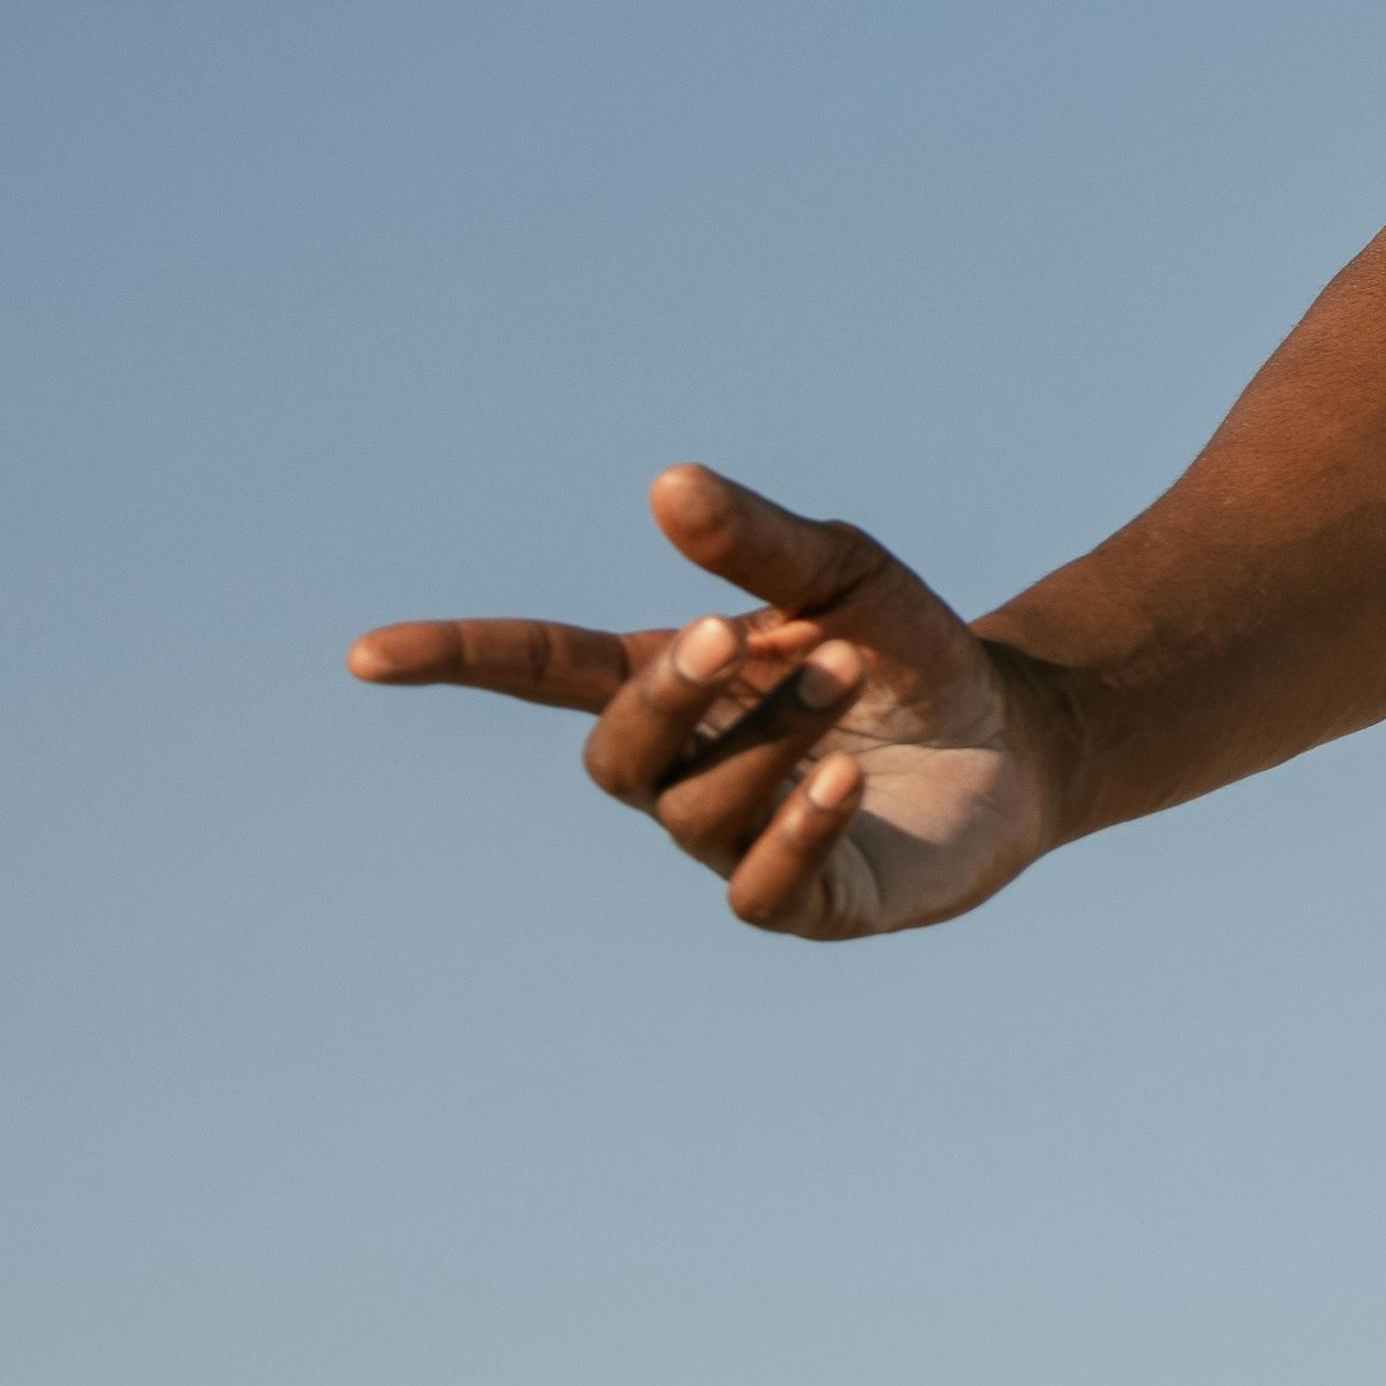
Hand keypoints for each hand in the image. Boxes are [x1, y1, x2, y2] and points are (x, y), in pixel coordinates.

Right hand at [349, 465, 1058, 938]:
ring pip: (698, 807)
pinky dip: (796, 828)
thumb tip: (670, 485)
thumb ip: (761, 541)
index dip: (459, 660)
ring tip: (847, 672)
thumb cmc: (907, 652)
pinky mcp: (806, 899)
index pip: (541, 671)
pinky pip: (762, 886)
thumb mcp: (846, 575)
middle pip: (614, 753)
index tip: (369, 654)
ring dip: (772, 733)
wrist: (1016, 738)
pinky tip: (847, 776)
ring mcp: (736, 841)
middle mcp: (685, 770)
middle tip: (733, 631)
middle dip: (662, 694)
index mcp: (673, 683)